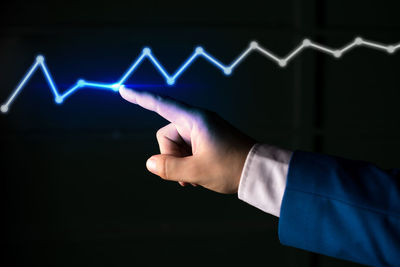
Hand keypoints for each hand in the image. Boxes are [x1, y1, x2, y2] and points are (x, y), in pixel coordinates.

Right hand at [119, 86, 255, 193]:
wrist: (257, 172)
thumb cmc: (231, 168)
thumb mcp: (196, 171)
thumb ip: (169, 167)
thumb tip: (150, 163)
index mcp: (195, 120)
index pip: (161, 105)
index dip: (140, 98)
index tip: (123, 90)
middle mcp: (197, 121)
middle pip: (167, 135)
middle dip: (172, 157)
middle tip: (188, 175)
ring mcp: (202, 130)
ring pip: (176, 146)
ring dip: (181, 163)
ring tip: (195, 178)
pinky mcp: (207, 140)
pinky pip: (187, 149)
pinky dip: (187, 162)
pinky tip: (197, 176)